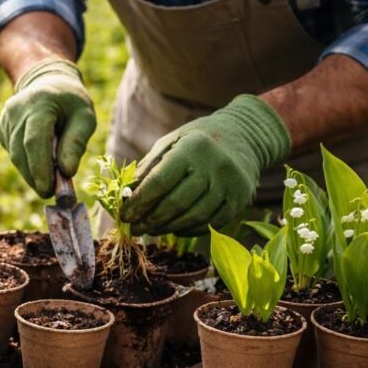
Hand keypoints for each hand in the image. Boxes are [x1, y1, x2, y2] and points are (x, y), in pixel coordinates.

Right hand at [0, 58, 95, 198]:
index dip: (40, 168)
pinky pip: (13, 153)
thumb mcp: (85, 117)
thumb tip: (67, 173)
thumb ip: (76, 143)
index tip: (48, 190)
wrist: (47, 82)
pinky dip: (26, 163)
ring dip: (31, 173)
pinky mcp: (1, 128)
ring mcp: (5, 119)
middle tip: (50, 193)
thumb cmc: (71, 102)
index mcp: (39, 103)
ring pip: (15, 156)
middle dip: (35, 177)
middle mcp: (16, 110)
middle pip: (21, 152)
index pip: (35, 140)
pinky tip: (39, 160)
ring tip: (48, 179)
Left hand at [121, 94, 290, 235]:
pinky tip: (175, 229)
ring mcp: (230, 184)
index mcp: (193, 148)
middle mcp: (215, 166)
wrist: (244, 136)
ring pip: (193, 217)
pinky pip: (210, 223)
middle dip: (150, 220)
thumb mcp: (171, 143)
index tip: (124, 215)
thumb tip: (126, 196)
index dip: (139, 202)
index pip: (160, 182)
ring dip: (167, 228)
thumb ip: (149, 167)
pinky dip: (189, 230)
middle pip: (176, 203)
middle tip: (134, 229)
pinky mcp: (240, 199)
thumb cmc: (196, 141)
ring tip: (151, 230)